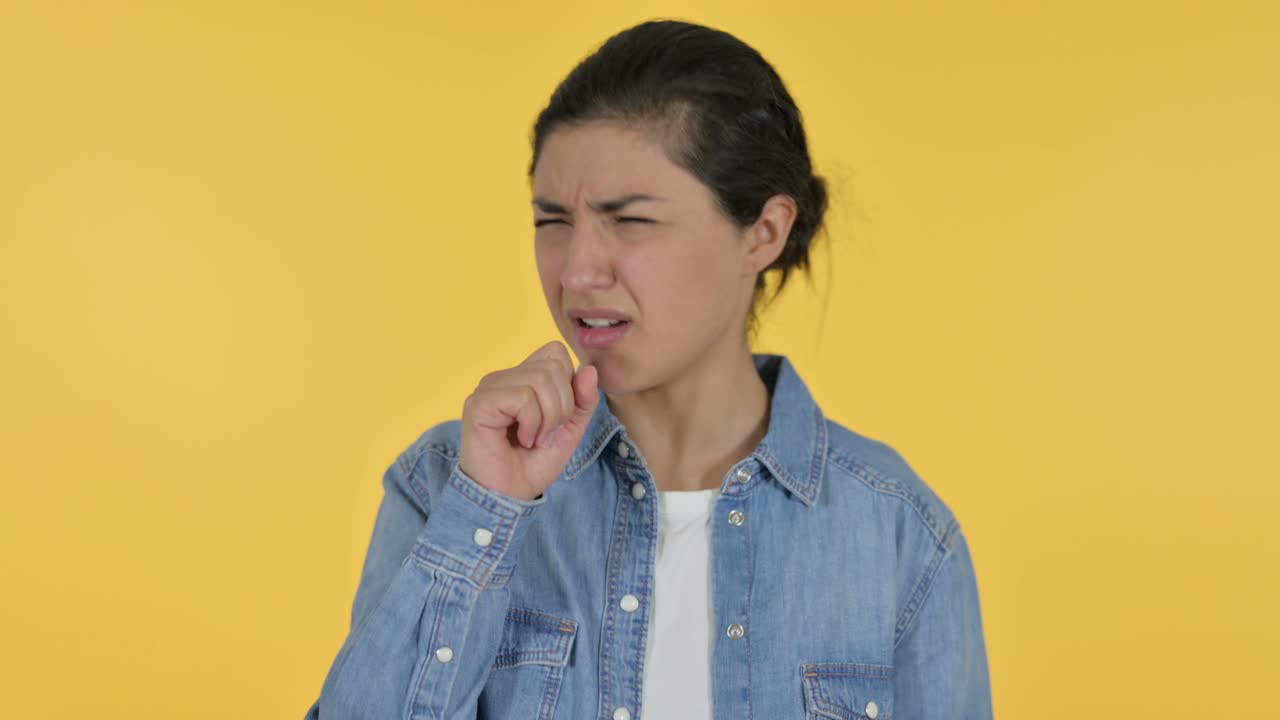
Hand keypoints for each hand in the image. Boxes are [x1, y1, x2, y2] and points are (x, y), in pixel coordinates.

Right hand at [459, 341, 599, 500]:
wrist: (510, 496)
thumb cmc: (533, 464)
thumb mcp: (570, 430)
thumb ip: (583, 400)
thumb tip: (589, 369)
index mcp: (522, 378)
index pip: (555, 352)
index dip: (568, 385)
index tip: (558, 419)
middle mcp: (503, 378)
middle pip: (553, 365)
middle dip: (562, 406)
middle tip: (546, 434)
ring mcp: (489, 388)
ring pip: (540, 379)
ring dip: (548, 418)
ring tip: (534, 439)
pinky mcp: (479, 403)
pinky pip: (523, 397)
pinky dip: (532, 424)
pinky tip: (521, 440)